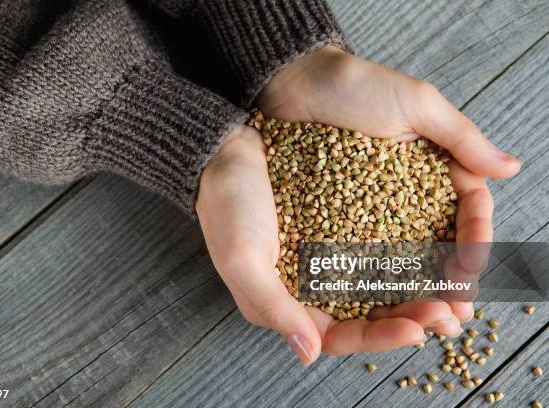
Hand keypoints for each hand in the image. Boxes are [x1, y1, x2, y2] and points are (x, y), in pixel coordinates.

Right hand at [197, 126, 451, 364]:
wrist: (228, 147)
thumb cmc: (226, 203)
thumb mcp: (243, 257)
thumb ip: (274, 307)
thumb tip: (309, 354)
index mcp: (287, 303)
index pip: (341, 335)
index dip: (380, 337)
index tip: (417, 328)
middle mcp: (312, 284)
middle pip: (369, 313)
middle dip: (410, 315)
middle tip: (450, 311)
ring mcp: (329, 255)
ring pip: (382, 282)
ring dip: (417, 286)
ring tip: (453, 283)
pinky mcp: (341, 224)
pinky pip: (380, 244)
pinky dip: (408, 249)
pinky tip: (434, 246)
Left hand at [256, 46, 520, 354]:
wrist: (292, 83)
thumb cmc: (354, 85)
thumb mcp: (414, 104)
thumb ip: (460, 137)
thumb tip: (510, 169)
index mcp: (434, 171)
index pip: (465, 215)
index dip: (472, 245)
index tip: (470, 272)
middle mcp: (405, 197)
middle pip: (434, 247)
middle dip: (445, 284)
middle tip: (450, 317)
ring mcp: (369, 211)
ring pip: (398, 261)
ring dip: (411, 294)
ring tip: (418, 324)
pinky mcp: (333, 220)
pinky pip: (355, 257)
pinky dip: (368, 283)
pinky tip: (374, 308)